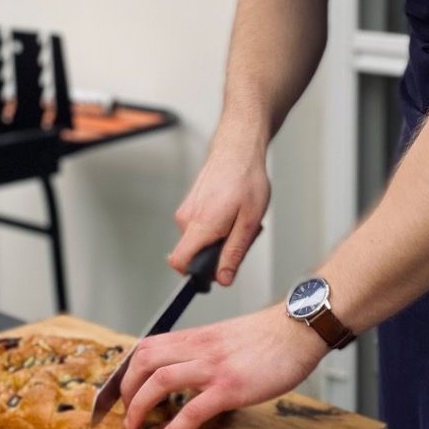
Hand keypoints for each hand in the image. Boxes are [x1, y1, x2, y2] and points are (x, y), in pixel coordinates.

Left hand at [119, 305, 322, 428]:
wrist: (298, 330)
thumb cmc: (269, 337)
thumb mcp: (227, 337)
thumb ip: (205, 351)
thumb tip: (191, 370)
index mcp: (196, 337)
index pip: (147, 347)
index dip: (129, 370)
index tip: (124, 391)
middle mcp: (198, 349)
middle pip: (143, 362)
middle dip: (126, 390)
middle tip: (125, 412)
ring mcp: (212, 368)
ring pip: (158, 382)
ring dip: (138, 407)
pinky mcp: (229, 388)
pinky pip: (191, 412)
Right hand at [171, 132, 269, 286]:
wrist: (238, 149)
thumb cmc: (246, 180)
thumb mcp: (249, 222)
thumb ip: (234, 253)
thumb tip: (223, 279)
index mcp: (201, 225)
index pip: (179, 261)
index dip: (194, 275)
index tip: (212, 276)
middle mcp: (187, 219)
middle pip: (195, 254)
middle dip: (219, 254)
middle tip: (242, 236)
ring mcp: (186, 211)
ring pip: (200, 241)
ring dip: (221, 238)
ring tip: (240, 220)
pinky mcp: (190, 206)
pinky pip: (201, 228)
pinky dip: (218, 227)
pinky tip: (233, 212)